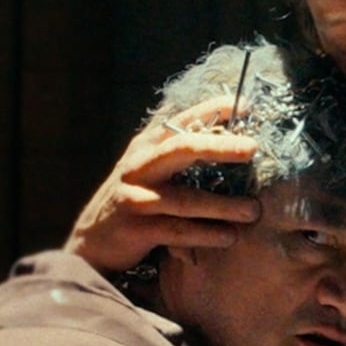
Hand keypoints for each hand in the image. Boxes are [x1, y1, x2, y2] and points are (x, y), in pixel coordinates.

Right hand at [65, 97, 261, 273]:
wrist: (92, 240)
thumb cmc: (136, 199)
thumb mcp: (150, 169)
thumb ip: (180, 155)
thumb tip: (234, 139)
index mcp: (147, 145)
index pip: (181, 120)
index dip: (212, 110)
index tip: (244, 105)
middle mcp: (139, 166)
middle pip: (182, 149)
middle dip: (219, 147)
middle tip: (253, 148)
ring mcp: (136, 197)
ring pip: (185, 199)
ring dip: (222, 205)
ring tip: (252, 210)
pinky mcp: (135, 229)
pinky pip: (177, 231)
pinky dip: (205, 235)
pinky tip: (229, 237)